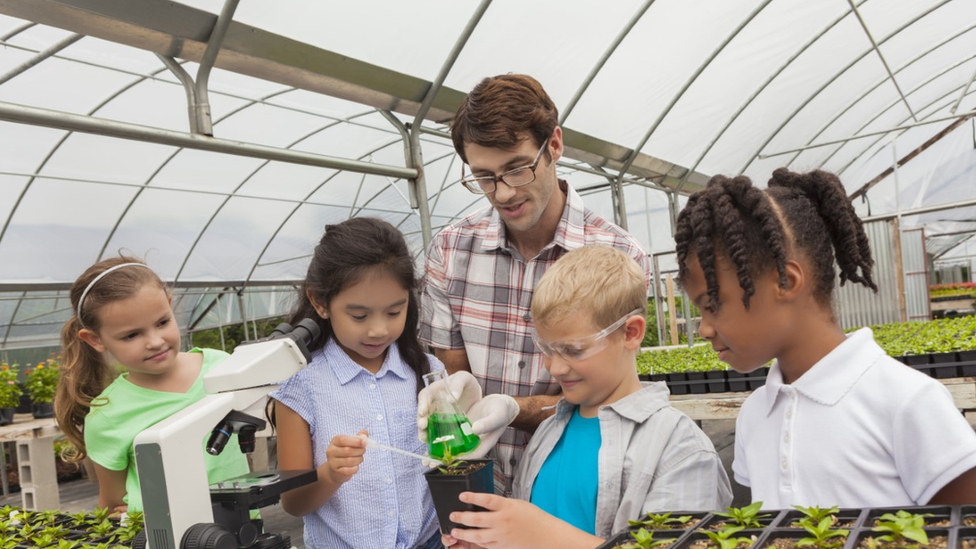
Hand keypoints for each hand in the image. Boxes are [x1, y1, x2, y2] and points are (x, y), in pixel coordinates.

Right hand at [323, 430, 366, 484]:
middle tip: (363, 450)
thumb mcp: (351, 442)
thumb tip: (364, 435)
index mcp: (334, 441)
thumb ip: (359, 437)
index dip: (355, 441)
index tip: (365, 442)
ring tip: (360, 458)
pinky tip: (355, 466)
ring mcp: (332, 462)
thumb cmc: (346, 452)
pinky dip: (356, 468)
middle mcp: (331, 451)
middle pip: (348, 451)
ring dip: (359, 459)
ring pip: (350, 461)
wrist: (336, 469)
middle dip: (360, 450)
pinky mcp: (337, 472)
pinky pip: (350, 470)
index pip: (343, 440)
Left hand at [417, 371, 518, 459]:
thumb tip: (474, 429)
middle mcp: (472, 444)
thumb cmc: (501, 411)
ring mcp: (465, 437)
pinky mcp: (460, 429)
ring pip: (450, 448)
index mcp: (482, 444)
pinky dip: (439, 440)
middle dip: (443, 460)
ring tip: (425, 458)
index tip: (444, 464)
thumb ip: (487, 423)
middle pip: (457, 456)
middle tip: (429, 463)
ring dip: (438, 452)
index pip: (469, 457)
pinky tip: (428, 441)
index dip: (456, 462)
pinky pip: (448, 437)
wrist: (499, 404)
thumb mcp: (497, 416)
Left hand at [447, 492, 561, 547]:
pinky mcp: (502, 545)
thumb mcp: (517, 504)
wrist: (544, 535)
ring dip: (464, 533)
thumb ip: (501, 504)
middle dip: (462, 517)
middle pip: (477, 518)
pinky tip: (470, 539)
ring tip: (455, 531)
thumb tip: (483, 502)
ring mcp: (502, 535)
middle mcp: (503, 521)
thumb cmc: (532, 517)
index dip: (472, 497)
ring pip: (478, 535)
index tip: (461, 495)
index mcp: (507, 506)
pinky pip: (485, 544)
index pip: (486, 499)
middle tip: (452, 515)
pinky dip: (476, 541)